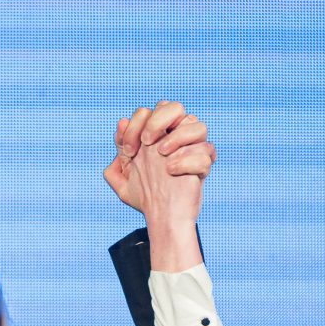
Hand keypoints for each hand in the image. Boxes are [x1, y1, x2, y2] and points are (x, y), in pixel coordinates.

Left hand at [104, 101, 213, 219]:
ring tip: (163, 155)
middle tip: (147, 144)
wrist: (163, 219)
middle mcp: (174, 139)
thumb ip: (118, 152)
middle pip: (174, 106)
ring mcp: (191, 151)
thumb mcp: (121, 179)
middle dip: (157, 121)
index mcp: (155, 138)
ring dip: (177, 137)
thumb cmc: (145, 198)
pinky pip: (206, 151)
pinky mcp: (203, 165)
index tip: (129, 152)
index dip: (135, 126)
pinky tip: (172, 172)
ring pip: (197, 124)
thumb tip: (122, 123)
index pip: (148, 112)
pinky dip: (187, 161)